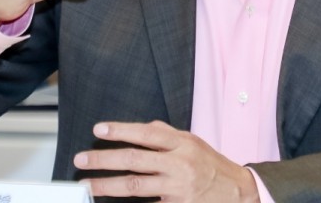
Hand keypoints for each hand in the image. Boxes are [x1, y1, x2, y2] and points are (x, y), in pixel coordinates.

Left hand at [73, 121, 258, 202]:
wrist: (239, 193)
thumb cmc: (212, 166)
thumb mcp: (193, 142)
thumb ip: (167, 134)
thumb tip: (142, 127)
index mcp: (182, 143)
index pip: (146, 133)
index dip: (120, 130)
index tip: (98, 130)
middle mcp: (180, 164)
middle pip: (135, 160)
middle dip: (104, 159)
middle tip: (81, 159)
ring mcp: (178, 189)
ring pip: (136, 186)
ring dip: (108, 186)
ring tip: (88, 185)